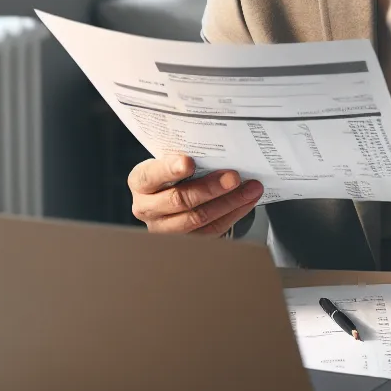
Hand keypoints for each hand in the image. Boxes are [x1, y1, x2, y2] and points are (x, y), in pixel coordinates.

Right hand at [128, 153, 262, 234]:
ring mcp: (164, 228)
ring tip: (251, 188)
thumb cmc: (174, 172)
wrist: (173, 192)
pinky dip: (233, 214)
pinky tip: (247, 201)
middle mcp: (147, 208)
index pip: (151, 176)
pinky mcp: (185, 240)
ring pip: (198, 218)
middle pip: (179, 200)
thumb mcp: (171, 160)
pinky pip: (211, 230)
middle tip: (234, 177)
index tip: (189, 162)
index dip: (170, 170)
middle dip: (210, 188)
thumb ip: (184, 156)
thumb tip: (219, 149)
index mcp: (140, 182)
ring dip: (229, 202)